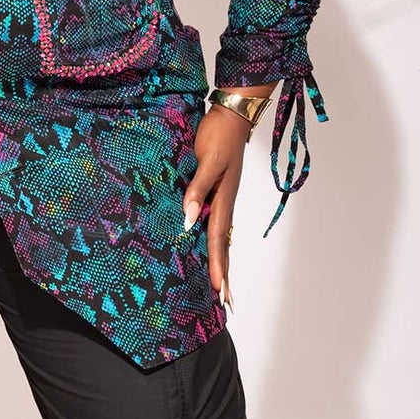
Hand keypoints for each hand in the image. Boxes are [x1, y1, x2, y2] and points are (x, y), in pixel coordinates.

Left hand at [182, 105, 250, 309]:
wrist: (230, 115)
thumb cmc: (218, 136)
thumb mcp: (208, 162)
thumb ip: (198, 190)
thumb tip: (188, 221)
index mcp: (223, 200)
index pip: (218, 240)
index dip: (218, 265)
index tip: (219, 291)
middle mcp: (224, 204)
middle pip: (223, 245)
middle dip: (225, 274)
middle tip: (226, 303)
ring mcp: (222, 199)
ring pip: (220, 237)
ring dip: (222, 262)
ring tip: (223, 286)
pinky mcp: (216, 191)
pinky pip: (215, 224)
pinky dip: (215, 242)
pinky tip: (210, 250)